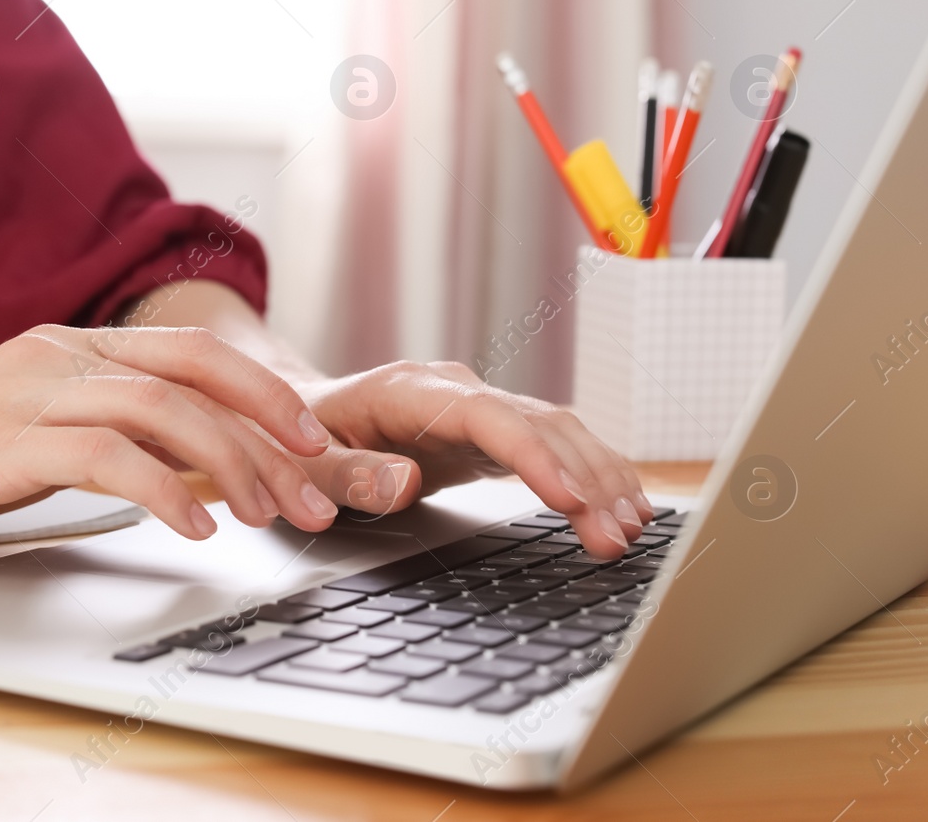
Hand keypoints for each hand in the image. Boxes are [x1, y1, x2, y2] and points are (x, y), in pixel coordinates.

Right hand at [0, 325, 342, 561]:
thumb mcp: (33, 437)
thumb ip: (104, 434)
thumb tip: (194, 465)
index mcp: (68, 348)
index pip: (189, 353)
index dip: (261, 393)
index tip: (311, 445)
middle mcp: (54, 356)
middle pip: (190, 373)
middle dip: (268, 431)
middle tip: (315, 493)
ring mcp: (22, 394)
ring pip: (158, 409)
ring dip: (230, 464)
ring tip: (270, 516)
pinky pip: (101, 457)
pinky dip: (161, 488)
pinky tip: (193, 526)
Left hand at [292, 361, 653, 557]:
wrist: (298, 415)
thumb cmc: (297, 441)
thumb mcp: (303, 463)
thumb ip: (347, 475)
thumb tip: (405, 483)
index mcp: (408, 391)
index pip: (487, 417)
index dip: (534, 456)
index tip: (571, 499)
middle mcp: (453, 390)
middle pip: (536, 424)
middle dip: (584, 479)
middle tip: (616, 538)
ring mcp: (476, 408)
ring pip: (556, 431)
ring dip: (598, 478)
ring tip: (630, 530)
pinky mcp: (489, 433)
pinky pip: (552, 445)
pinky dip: (590, 475)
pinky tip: (621, 507)